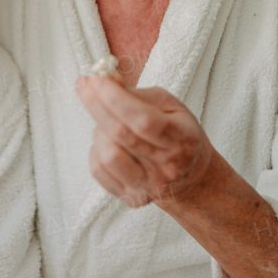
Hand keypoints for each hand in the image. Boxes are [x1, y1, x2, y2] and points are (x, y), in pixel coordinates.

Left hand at [74, 75, 217, 208]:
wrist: (192, 178)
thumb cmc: (179, 134)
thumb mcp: (169, 106)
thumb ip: (137, 94)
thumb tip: (106, 80)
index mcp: (181, 139)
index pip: (144, 120)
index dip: (116, 99)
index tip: (97, 79)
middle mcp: (166, 166)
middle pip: (121, 135)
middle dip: (96, 105)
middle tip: (84, 84)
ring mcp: (149, 186)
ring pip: (107, 155)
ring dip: (99, 130)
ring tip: (107, 123)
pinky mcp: (133, 198)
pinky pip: (99, 170)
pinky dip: (97, 150)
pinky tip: (108, 143)